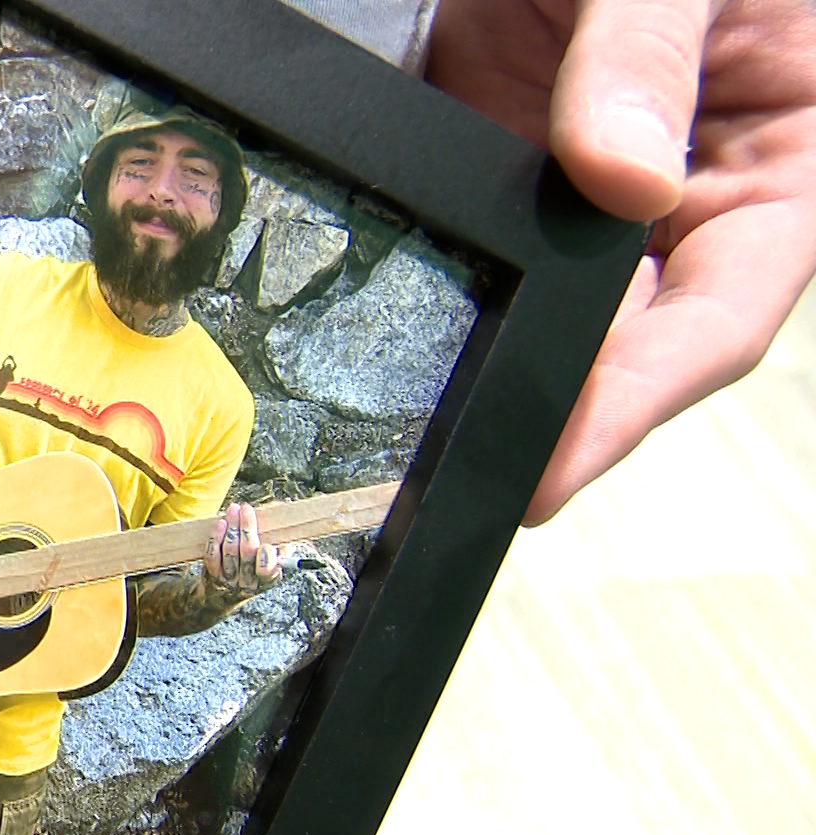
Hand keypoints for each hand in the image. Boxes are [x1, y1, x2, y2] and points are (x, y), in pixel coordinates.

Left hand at [203, 502, 281, 596]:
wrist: (223, 596)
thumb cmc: (253, 572)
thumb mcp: (272, 567)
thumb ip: (280, 553)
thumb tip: (285, 542)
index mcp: (267, 580)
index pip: (268, 568)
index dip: (266, 553)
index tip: (264, 534)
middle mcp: (247, 582)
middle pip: (247, 551)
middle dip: (247, 527)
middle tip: (246, 508)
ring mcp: (228, 579)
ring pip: (230, 550)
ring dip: (232, 527)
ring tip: (233, 509)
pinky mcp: (212, 574)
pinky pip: (213, 555)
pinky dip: (216, 538)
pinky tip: (220, 524)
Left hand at [428, 0, 815, 523]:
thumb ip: (651, 59)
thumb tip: (621, 179)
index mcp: (779, 172)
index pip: (717, 320)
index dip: (635, 401)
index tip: (552, 466)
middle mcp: (684, 201)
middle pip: (621, 340)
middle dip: (543, 409)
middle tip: (443, 476)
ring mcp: (587, 188)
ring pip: (540, 306)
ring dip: (476, 361)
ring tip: (392, 431)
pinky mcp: (507, 158)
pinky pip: (471, 239)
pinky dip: (425, 286)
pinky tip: (359, 328)